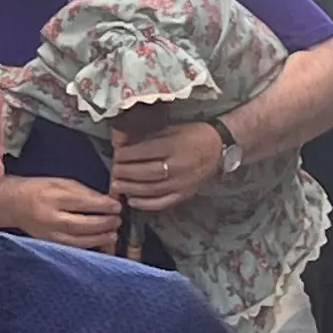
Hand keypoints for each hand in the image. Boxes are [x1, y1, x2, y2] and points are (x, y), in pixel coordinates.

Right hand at [0, 175, 122, 250]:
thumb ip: (84, 192)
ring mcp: (48, 233)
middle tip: (117, 221)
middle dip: (104, 224)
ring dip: (99, 239)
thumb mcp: (61, 182)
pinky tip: (99, 244)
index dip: (103, 206)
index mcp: (53, 197)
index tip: (117, 206)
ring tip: (112, 235)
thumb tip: (107, 201)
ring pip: (77, 241)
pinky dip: (87, 247)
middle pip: (82, 225)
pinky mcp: (48, 243)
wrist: (12, 204)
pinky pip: (71, 248)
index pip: (83, 203)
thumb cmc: (38, 190)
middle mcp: (49, 217)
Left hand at [110, 124, 225, 213]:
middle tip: (113, 171)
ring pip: (151, 189)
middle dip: (125, 172)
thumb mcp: (171, 129)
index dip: (127, 155)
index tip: (115, 155)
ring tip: (117, 186)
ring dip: (131, 188)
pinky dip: (146, 204)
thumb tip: (122, 144)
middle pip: (146, 172)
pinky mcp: (185, 194)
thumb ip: (148, 137)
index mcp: (174, 146)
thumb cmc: (193, 135)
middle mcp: (178, 166)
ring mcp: (182, 183)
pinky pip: (163, 202)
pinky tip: (132, 201)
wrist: (218, 147)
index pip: (145, 152)